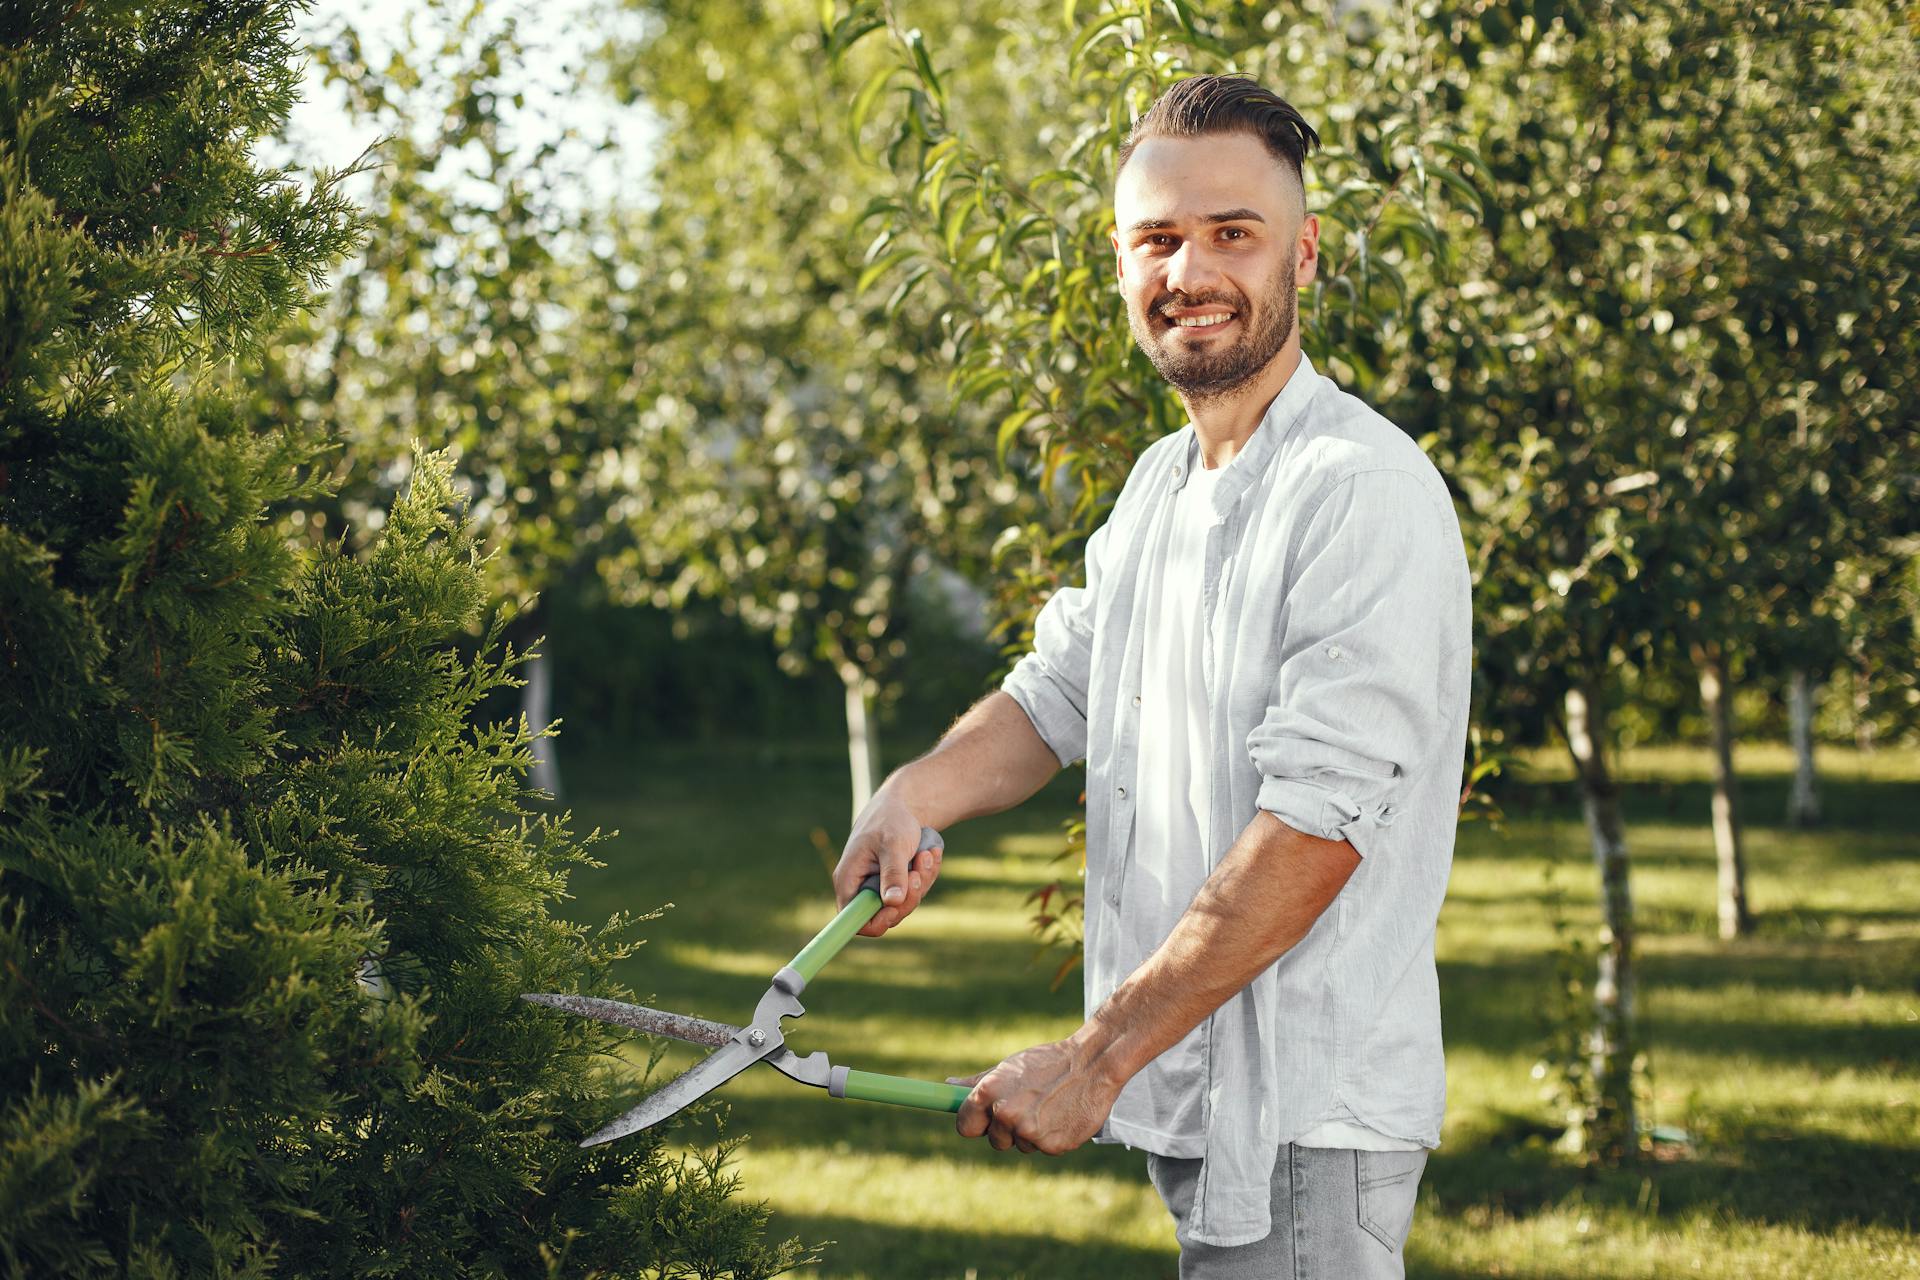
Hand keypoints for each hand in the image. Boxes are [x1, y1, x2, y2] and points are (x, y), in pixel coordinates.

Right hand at [832, 792, 942, 936]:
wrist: (902, 807)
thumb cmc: (890, 820)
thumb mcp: (893, 843)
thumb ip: (893, 873)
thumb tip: (892, 903)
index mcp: (849, 880)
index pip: (854, 920)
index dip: (876, 921)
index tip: (896, 906)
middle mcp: (861, 888)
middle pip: (886, 916)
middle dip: (909, 895)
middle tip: (918, 869)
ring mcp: (880, 888)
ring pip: (904, 904)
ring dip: (921, 880)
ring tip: (926, 853)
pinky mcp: (896, 885)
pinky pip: (915, 892)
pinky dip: (926, 875)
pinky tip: (931, 854)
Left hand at [949, 1037, 1122, 1155]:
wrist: (1093, 1064)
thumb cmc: (1047, 1062)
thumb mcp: (1009, 1067)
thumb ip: (977, 1083)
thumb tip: (948, 1086)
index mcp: (989, 1092)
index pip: (964, 1126)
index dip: (974, 1124)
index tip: (984, 1121)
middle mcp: (1005, 1114)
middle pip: (994, 1140)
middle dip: (1007, 1129)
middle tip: (1028, 1106)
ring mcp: (1028, 1132)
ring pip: (1020, 1145)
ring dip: (1031, 1132)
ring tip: (1049, 1106)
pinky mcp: (1052, 1146)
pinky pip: (1043, 1149)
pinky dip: (1051, 1137)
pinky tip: (1062, 1115)